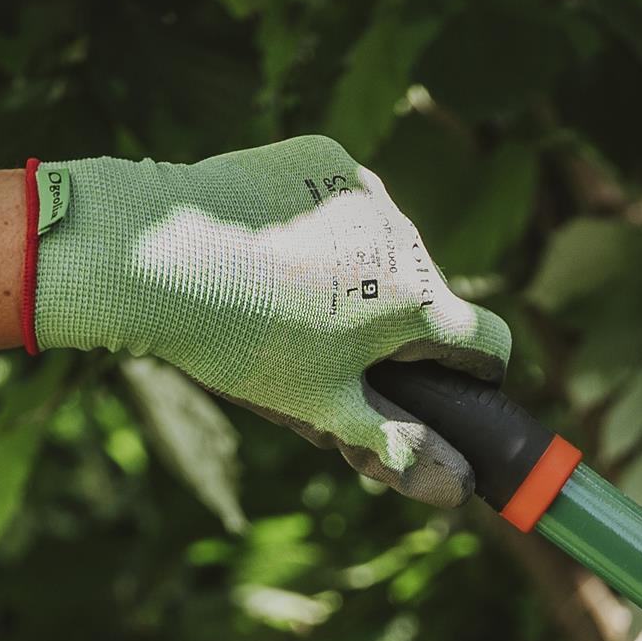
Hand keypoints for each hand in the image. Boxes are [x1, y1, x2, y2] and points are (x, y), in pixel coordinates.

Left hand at [27, 133, 508, 504]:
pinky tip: (275, 248)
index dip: (475, 376)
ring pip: (385, 247)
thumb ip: (396, 443)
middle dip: (401, 326)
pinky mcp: (321, 154)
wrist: (152, 254)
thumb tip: (457, 486)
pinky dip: (326, 227)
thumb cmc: (239, 342)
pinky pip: (345, 202)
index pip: (489, 343)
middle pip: (430, 295)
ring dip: (363, 275)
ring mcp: (364, 189)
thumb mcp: (320, 407)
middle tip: (335, 351)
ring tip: (291, 298)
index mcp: (417, 304)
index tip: (449, 389)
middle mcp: (406, 237)